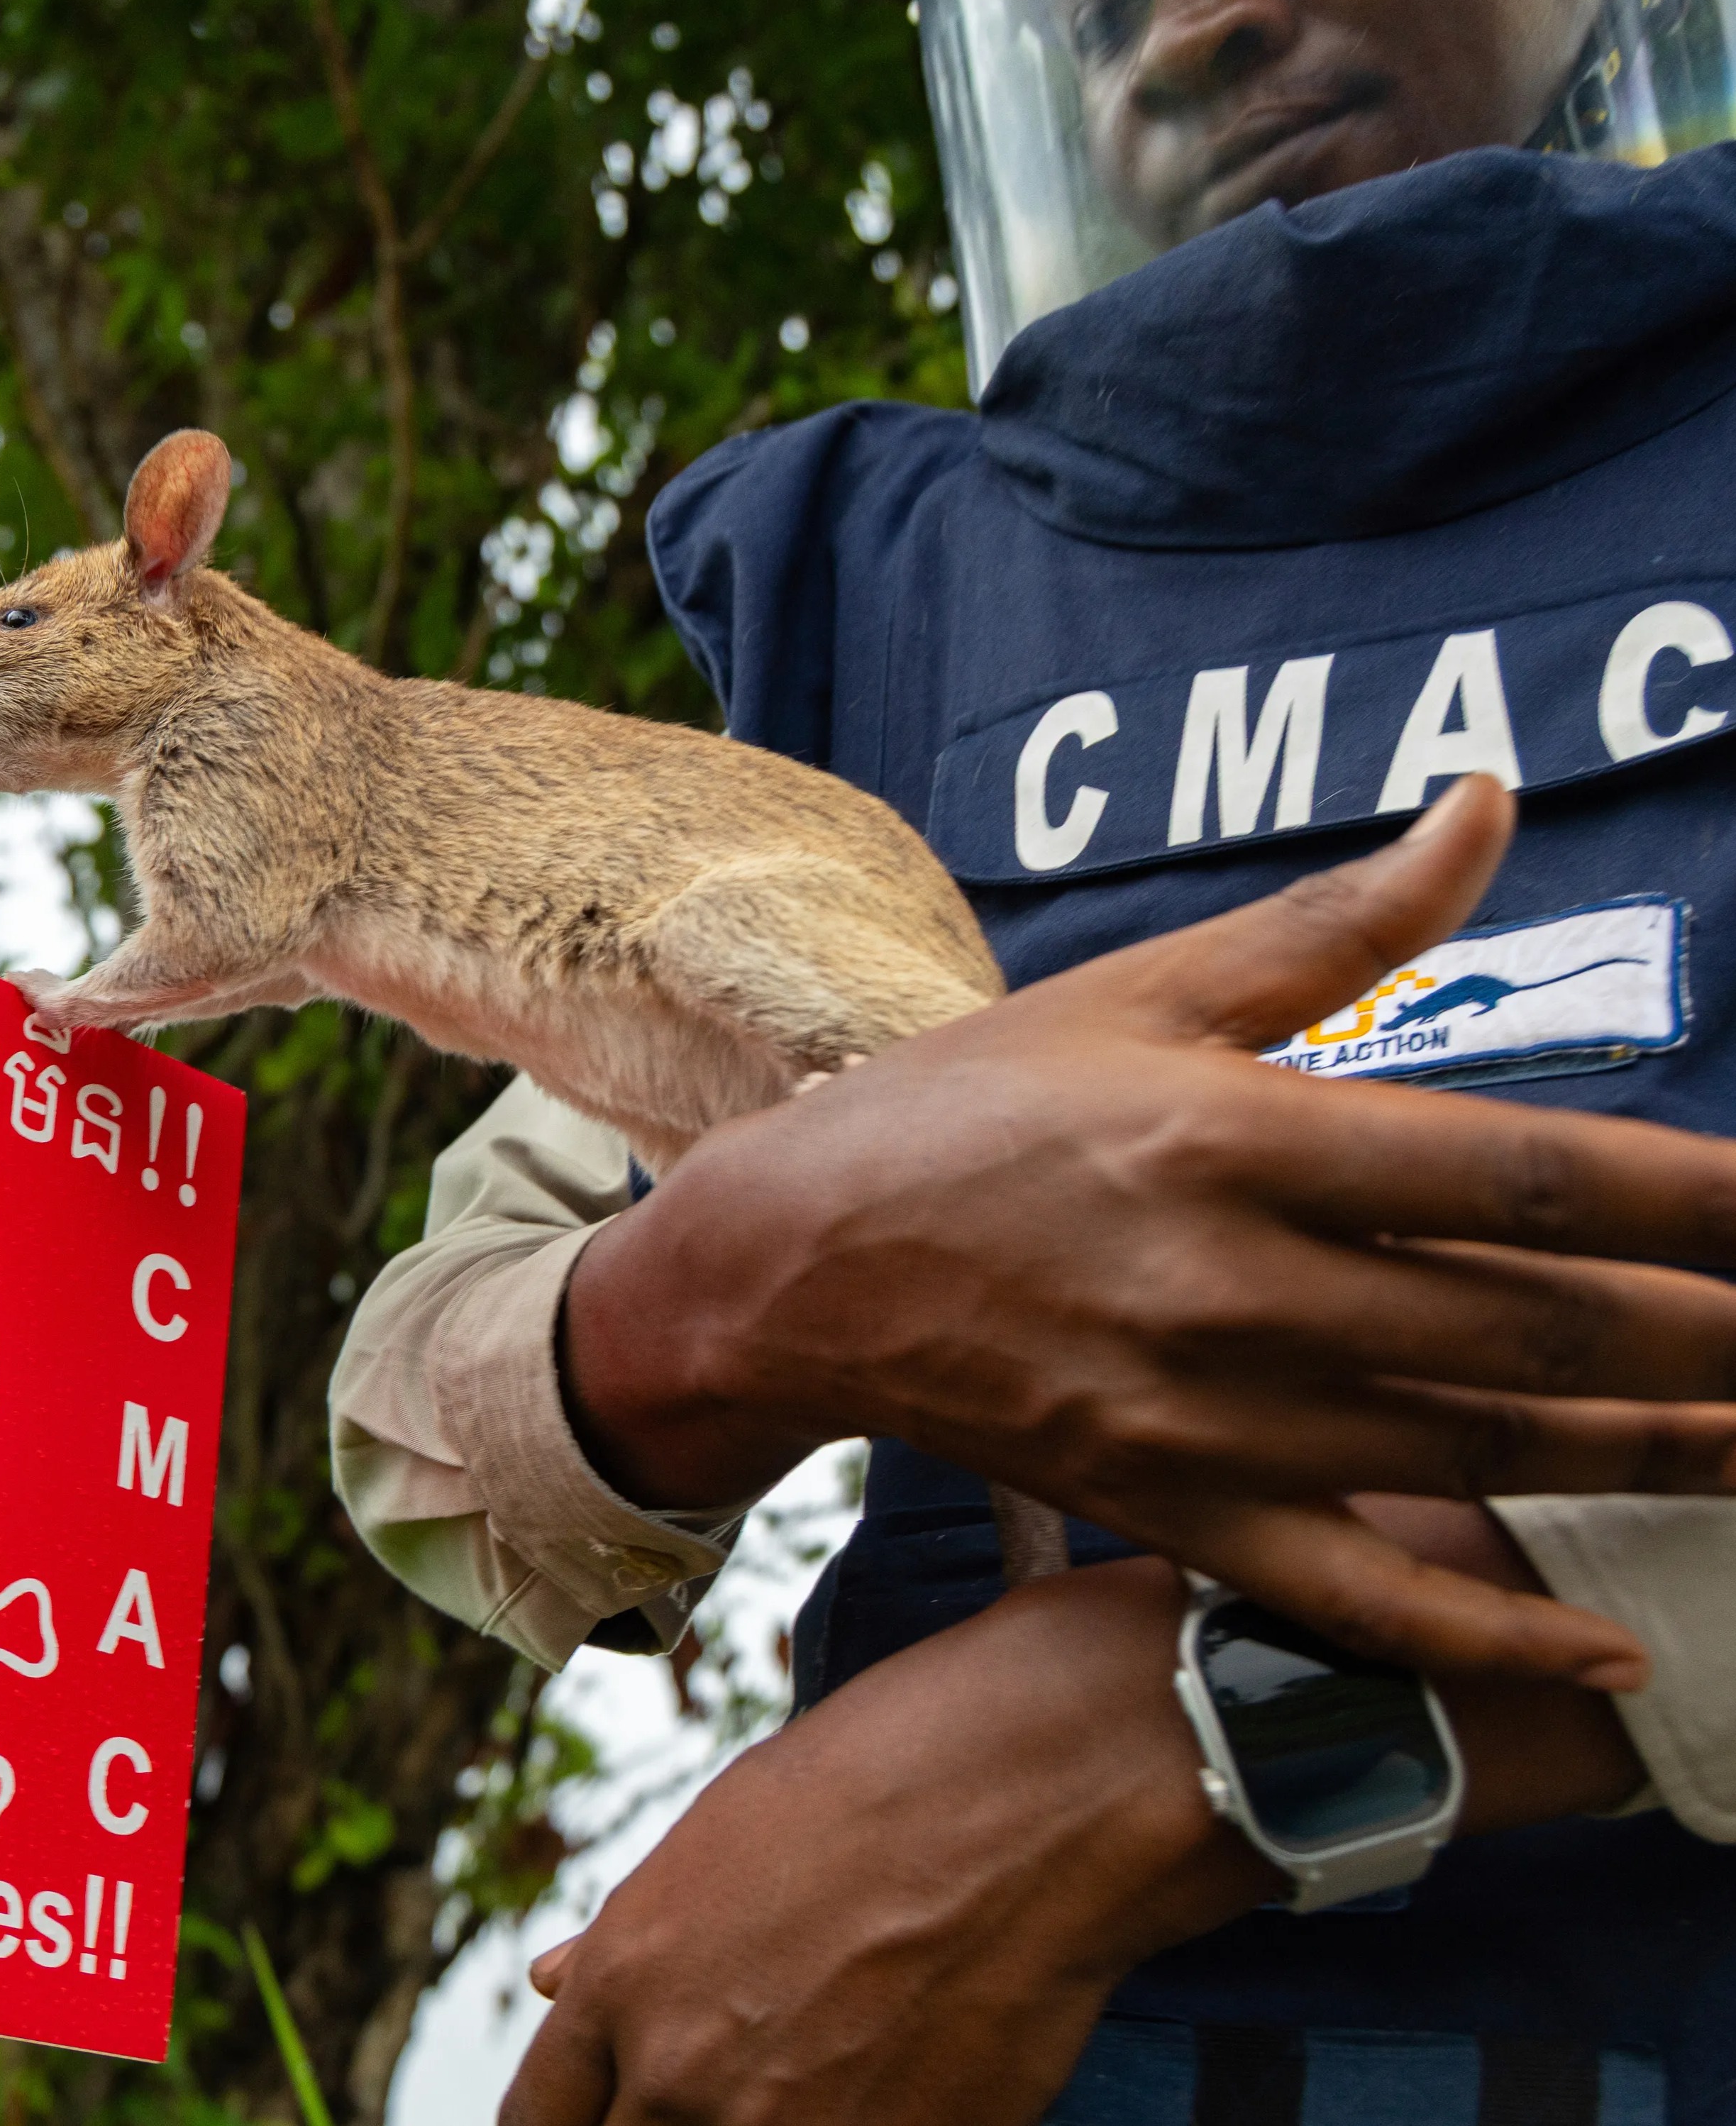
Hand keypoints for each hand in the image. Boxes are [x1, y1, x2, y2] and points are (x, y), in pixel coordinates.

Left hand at [501, 1500, 1644, 2125]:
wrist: (1042, 1786)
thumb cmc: (879, 1778)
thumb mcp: (717, 1836)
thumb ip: (633, 1937)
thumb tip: (553, 1979)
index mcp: (622, 1986)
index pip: (541, 2115)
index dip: (577, 2117)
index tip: (605, 2110)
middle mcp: (683, 2078)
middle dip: (660, 2123)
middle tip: (732, 2080)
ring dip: (769, 2120)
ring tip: (824, 2065)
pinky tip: (898, 2083)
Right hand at [566, 775, 1735, 1685]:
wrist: (797, 1260)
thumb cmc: (975, 1105)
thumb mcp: (1147, 988)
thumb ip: (1340, 920)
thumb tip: (1492, 801)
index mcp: (1235, 1137)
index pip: (1524, 1174)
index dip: (1698, 1199)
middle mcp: (1233, 1287)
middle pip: (1535, 1327)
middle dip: (1712, 1335)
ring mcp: (1203, 1416)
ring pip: (1480, 1454)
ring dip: (1652, 1453)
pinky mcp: (1171, 1506)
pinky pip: (1354, 1591)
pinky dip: (1484, 1630)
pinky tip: (1607, 1640)